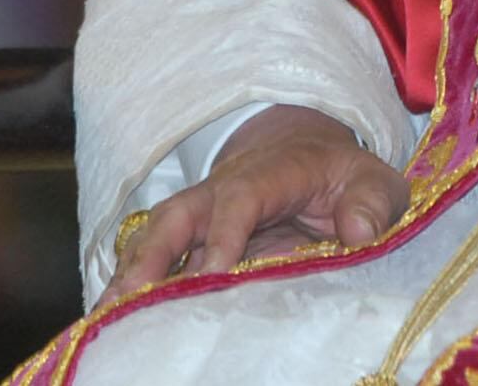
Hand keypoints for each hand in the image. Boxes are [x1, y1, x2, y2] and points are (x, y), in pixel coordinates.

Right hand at [99, 105, 408, 305]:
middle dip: (151, 254)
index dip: (226, 231)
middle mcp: (222, 192)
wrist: (307, 154)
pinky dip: (128, 289)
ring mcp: (199, 217)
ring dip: (128, 276)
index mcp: (270, 174)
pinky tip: (109, 323)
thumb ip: (372, 203)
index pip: (242, 198)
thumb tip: (360, 233)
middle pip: (177, 215)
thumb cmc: (343, 177)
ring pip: (154, 239)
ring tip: (104, 319)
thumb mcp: (373, 181)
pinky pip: (151, 262)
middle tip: (127, 298)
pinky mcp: (188, 243)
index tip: (215, 271)